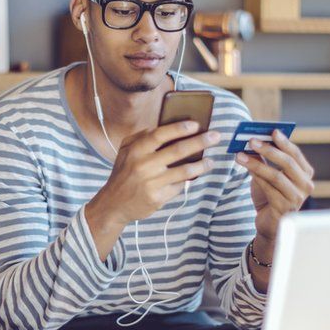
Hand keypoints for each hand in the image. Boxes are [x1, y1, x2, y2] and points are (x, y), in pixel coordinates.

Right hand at [92, 121, 220, 225]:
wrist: (114, 204)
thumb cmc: (124, 174)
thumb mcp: (126, 151)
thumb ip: (142, 137)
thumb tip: (169, 128)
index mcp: (135, 150)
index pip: (160, 135)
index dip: (179, 128)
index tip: (196, 124)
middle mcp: (143, 165)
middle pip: (177, 150)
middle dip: (200, 142)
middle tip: (215, 137)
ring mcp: (151, 182)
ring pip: (184, 171)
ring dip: (202, 165)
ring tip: (211, 161)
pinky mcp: (157, 197)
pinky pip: (179, 186)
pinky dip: (187, 180)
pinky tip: (193, 176)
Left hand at [235, 129, 314, 244]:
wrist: (269, 223)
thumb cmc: (271, 196)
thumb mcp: (269, 175)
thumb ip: (265, 160)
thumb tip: (254, 140)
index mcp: (305, 174)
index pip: (296, 154)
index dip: (284, 142)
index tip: (272, 131)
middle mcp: (306, 185)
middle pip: (288, 163)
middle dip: (269, 150)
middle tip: (251, 140)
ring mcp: (297, 198)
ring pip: (276, 176)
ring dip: (256, 163)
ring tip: (240, 155)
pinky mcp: (284, 208)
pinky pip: (268, 189)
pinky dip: (256, 177)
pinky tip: (245, 169)